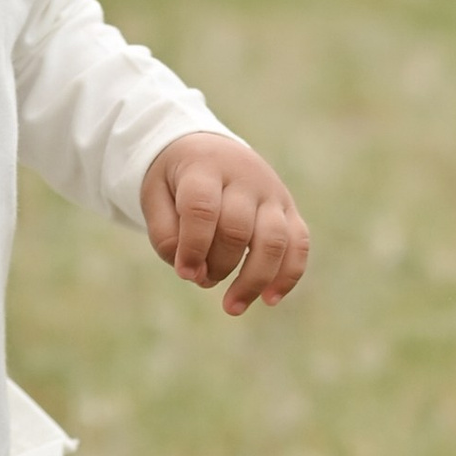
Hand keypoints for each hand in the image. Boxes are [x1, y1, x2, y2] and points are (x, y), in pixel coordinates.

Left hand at [139, 131, 309, 315]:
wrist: (207, 148)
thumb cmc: (176, 180)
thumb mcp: (155, 195)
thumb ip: (165, 234)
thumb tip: (194, 272)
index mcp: (205, 166)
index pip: (202, 208)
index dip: (193, 246)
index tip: (184, 272)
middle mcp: (244, 176)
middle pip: (238, 228)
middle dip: (218, 265)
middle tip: (200, 279)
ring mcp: (272, 192)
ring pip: (275, 240)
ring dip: (254, 279)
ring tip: (232, 307)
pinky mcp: (289, 210)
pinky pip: (299, 244)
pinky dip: (288, 275)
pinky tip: (269, 299)